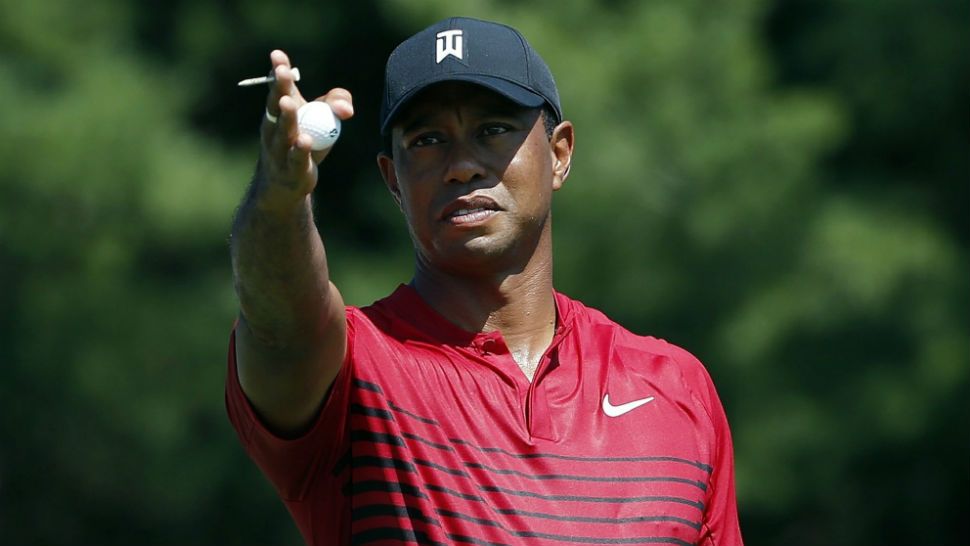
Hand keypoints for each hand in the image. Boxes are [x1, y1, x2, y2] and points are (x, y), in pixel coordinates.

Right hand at [258, 50, 354, 211]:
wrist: (285, 184)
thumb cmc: (304, 142)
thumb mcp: (322, 118)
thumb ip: (337, 102)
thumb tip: (347, 109)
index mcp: (281, 110)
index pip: (278, 87)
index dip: (277, 71)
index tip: (277, 55)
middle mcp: (274, 127)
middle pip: (277, 105)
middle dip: (279, 88)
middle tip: (282, 73)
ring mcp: (280, 148)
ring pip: (284, 131)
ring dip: (287, 117)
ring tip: (289, 104)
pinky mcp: (291, 169)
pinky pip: (296, 157)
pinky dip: (300, 149)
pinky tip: (304, 140)